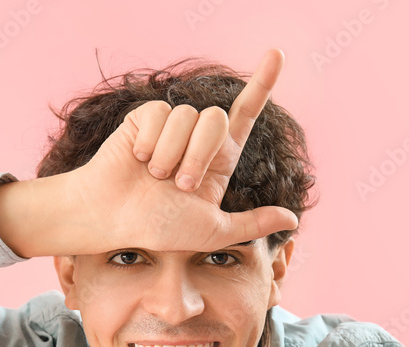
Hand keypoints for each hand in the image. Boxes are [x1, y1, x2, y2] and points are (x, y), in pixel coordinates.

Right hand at [69, 47, 298, 253]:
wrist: (114, 218)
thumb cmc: (159, 227)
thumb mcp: (213, 231)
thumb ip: (252, 224)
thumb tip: (294, 220)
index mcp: (217, 160)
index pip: (245, 115)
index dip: (261, 84)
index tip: (277, 55)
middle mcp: (196, 139)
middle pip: (217, 119)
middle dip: (201, 156)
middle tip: (181, 185)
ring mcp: (170, 128)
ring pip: (188, 116)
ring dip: (173, 154)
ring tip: (154, 176)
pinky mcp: (144, 119)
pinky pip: (160, 115)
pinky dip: (151, 143)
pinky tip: (137, 159)